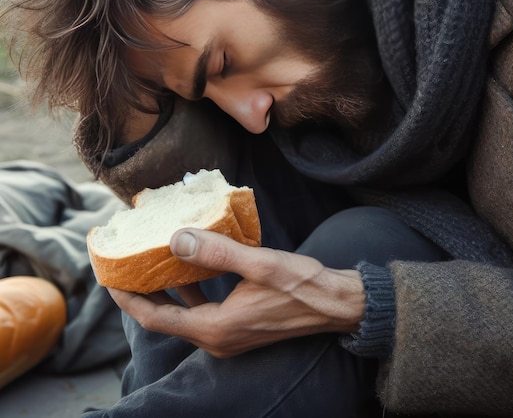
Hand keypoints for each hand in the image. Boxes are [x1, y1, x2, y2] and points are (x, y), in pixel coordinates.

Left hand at [108, 229, 365, 357]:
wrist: (335, 305)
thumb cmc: (301, 285)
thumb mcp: (259, 264)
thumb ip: (217, 253)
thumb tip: (176, 239)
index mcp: (216, 328)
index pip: (156, 318)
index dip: (128, 299)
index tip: (110, 277)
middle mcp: (217, 339)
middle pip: (165, 319)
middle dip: (142, 295)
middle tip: (125, 267)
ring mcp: (229, 336)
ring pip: (183, 316)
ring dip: (165, 293)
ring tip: (152, 264)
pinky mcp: (239, 327)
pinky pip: (202, 312)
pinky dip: (189, 293)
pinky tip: (192, 269)